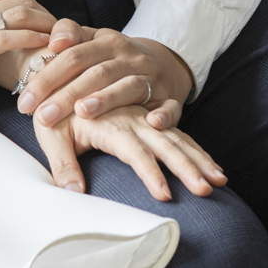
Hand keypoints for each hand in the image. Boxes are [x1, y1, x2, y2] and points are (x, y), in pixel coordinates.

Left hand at [18, 24, 194, 132]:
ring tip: (83, 112)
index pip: (73, 56)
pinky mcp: (170, 98)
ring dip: (106, 100)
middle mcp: (130, 57)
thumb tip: (53, 41)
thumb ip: (70, 35)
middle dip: (66, 95)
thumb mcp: (93, 41)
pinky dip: (163, 115)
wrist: (164, 63)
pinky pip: (170, 107)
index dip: (47, 78)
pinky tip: (151, 123)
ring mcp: (151, 77)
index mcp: (107, 42)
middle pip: (96, 73)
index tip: (24, 101)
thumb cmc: (115, 58)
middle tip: (42, 116)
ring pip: (128, 87)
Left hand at [34, 104, 227, 201]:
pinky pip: (177, 135)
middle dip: (187, 166)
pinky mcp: (147, 121)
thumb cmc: (54, 105)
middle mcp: (132, 116)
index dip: (150, 171)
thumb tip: (74, 192)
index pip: (134, 149)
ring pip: (177, 138)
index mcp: (110, 120)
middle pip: (166, 141)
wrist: (63, 72)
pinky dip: (196, 150)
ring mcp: (143, 117)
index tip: (165, 195)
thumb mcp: (50, 132)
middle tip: (206, 191)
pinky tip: (212, 167)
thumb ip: (61, 162)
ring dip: (199, 159)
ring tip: (218, 182)